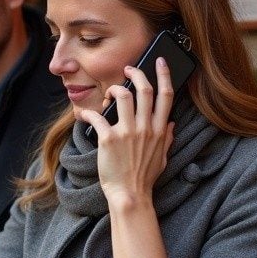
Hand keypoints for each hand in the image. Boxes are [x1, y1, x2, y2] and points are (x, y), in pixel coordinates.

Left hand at [82, 57, 174, 205]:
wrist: (130, 195)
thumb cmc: (145, 178)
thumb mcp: (163, 158)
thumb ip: (168, 139)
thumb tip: (172, 124)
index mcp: (160, 130)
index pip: (166, 96)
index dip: (164, 75)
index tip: (160, 62)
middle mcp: (146, 127)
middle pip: (144, 89)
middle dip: (136, 73)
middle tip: (128, 69)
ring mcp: (127, 132)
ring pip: (122, 96)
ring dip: (113, 89)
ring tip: (108, 94)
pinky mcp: (109, 139)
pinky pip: (97, 116)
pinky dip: (88, 114)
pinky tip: (84, 116)